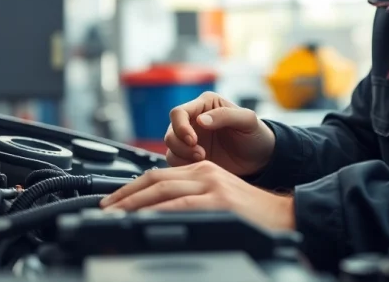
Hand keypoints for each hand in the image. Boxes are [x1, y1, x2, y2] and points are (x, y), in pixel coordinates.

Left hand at [100, 161, 294, 230]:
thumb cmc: (253, 214)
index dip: (130, 187)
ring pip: (162, 188)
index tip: (112, 201)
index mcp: (202, 170)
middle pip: (154, 178)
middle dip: (124, 194)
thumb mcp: (217, 198)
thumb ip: (191, 199)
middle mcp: (204, 172)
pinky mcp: (219, 201)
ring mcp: (212, 185)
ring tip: (114, 215)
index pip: (157, 174)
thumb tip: (158, 214)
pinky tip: (142, 218)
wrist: (286, 217)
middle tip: (103, 208)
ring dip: (133, 203)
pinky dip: (157, 211)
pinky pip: (180, 204)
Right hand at [164, 92, 274, 175]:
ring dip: (182, 157)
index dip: (181, 127)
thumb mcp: (247, 121)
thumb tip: (200, 120)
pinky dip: (184, 166)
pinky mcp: (190, 157)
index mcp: (205, 104)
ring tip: (204, 160)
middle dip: (181, 146)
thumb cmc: (255, 134)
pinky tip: (202, 166)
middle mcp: (193, 120)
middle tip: (201, 155)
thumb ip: (225, 115)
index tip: (193, 141)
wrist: (259, 158)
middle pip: (170, 132)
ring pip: (171, 148)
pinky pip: (176, 162)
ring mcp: (190, 139)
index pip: (178, 112)